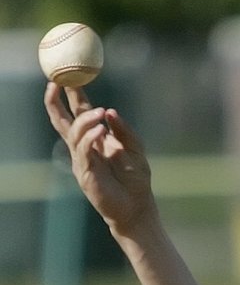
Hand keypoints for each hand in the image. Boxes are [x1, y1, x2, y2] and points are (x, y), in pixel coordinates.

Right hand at [43, 82, 155, 234]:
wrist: (137, 208)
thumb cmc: (136, 180)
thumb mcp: (135, 150)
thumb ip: (124, 131)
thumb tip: (110, 112)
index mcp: (95, 141)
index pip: (79, 114)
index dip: (73, 96)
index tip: (70, 76)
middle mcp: (84, 149)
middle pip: (63, 121)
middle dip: (56, 102)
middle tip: (56, 82)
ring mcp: (82, 161)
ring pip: (74, 134)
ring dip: (85, 120)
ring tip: (100, 113)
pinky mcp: (86, 174)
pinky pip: (84, 151)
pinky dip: (90, 138)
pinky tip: (101, 131)